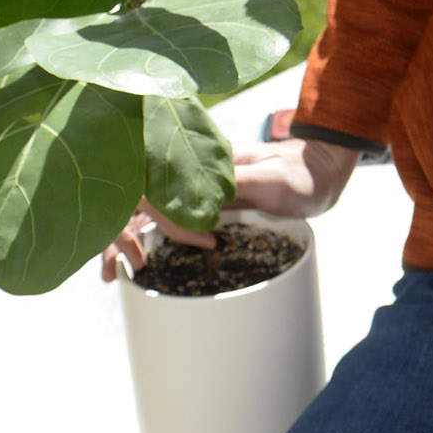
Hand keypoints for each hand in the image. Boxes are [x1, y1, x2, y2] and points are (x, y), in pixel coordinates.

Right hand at [99, 137, 359, 281]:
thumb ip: (235, 186)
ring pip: (141, 208)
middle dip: (118, 233)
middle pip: (135, 196)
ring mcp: (191, 186)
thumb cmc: (300, 172)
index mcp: (200, 159)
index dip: (152, 219)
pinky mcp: (199, 201)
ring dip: (122, 238)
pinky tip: (134, 260)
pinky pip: (160, 217)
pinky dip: (141, 238)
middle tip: (119, 271)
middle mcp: (188, 171)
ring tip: (113, 274)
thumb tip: (199, 200)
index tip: (182, 245)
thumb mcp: (273, 180)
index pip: (152, 183)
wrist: (319, 170)